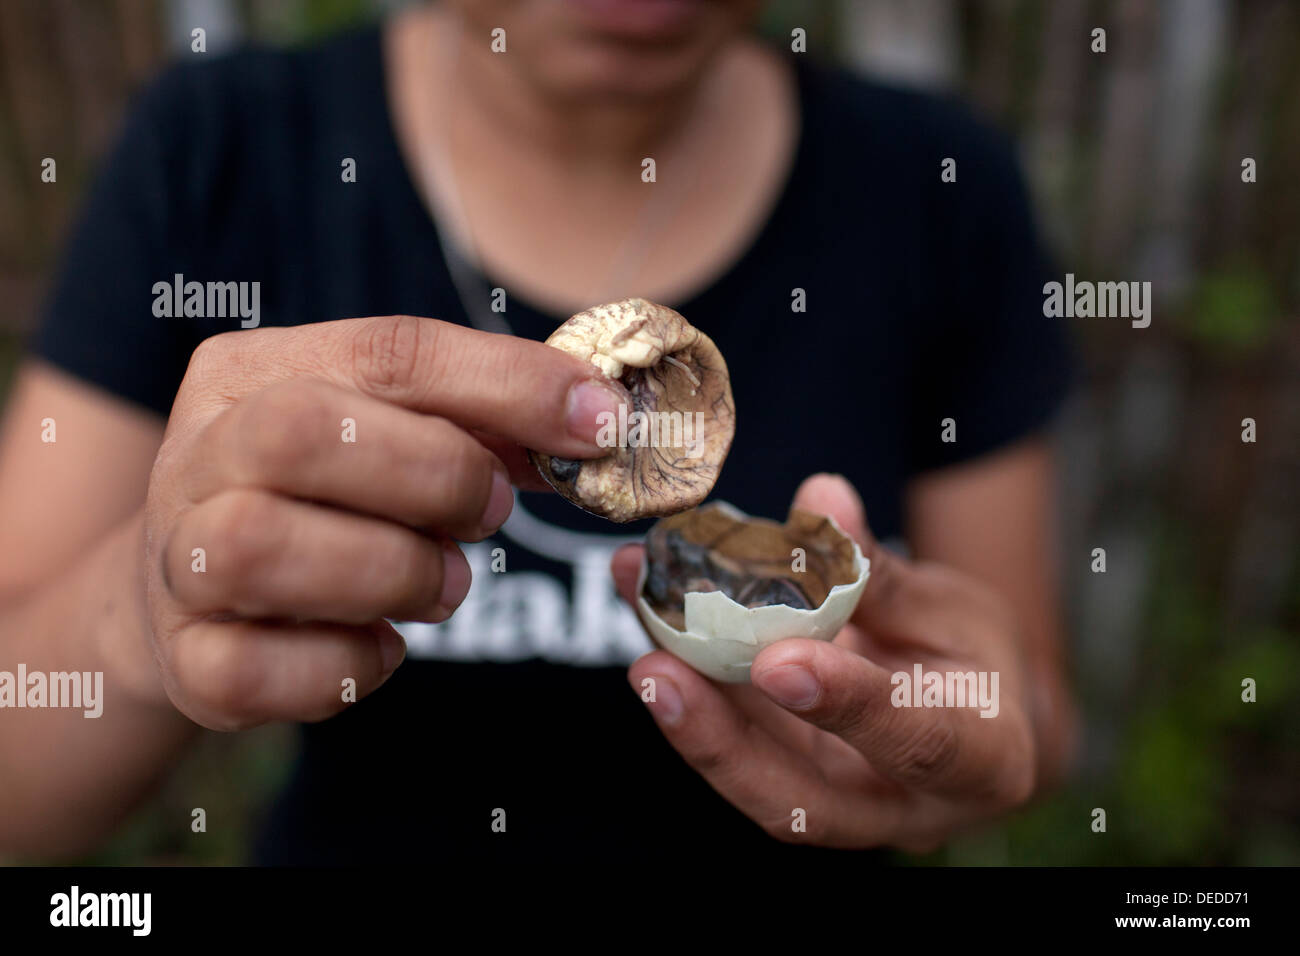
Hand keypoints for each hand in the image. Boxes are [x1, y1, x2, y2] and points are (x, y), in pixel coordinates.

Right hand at [144, 315, 625, 729]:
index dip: (509, 384)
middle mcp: (198, 453)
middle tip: (491, 511)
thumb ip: (480, 418)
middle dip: (434, 475)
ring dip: (392, 571)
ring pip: (265, 549)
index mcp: (256, 372)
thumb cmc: (324, 494)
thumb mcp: (391, 431)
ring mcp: (178, 559)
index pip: (389, 350)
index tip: (600, 423)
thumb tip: (595, 423)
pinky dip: (347, 662)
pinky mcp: (186, 660)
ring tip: (442, 584)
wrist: (201, 588)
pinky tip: (381, 646)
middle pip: (303, 433)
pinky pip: (255, 669)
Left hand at [611, 473, 1036, 851]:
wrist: (973, 722)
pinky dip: (685, 682)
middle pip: (803, 801)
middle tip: (657, 671)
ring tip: (639, 617)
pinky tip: (647, 608)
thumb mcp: (955, 609)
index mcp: (982, 759)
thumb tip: (821, 497)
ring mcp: (835, 803)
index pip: (914, 742)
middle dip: (721, 742)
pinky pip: (730, 742)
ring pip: (750, 776)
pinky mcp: (784, 780)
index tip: (778, 661)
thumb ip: (881, 571)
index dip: (846, 703)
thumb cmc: (975, 660)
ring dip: (685, 708)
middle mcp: (901, 806)